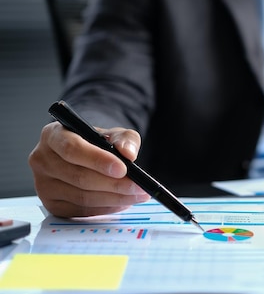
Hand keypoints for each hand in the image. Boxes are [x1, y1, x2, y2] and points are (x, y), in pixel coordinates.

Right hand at [28, 122, 150, 217]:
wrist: (85, 155)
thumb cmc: (96, 143)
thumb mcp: (113, 133)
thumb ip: (125, 139)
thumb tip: (129, 154)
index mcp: (53, 135)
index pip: (72, 149)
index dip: (98, 160)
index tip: (123, 169)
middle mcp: (42, 160)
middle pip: (79, 177)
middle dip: (114, 184)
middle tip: (139, 187)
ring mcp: (43, 185)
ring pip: (82, 197)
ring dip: (114, 198)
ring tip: (136, 195)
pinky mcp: (51, 204)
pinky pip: (81, 211)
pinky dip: (105, 208)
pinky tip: (122, 202)